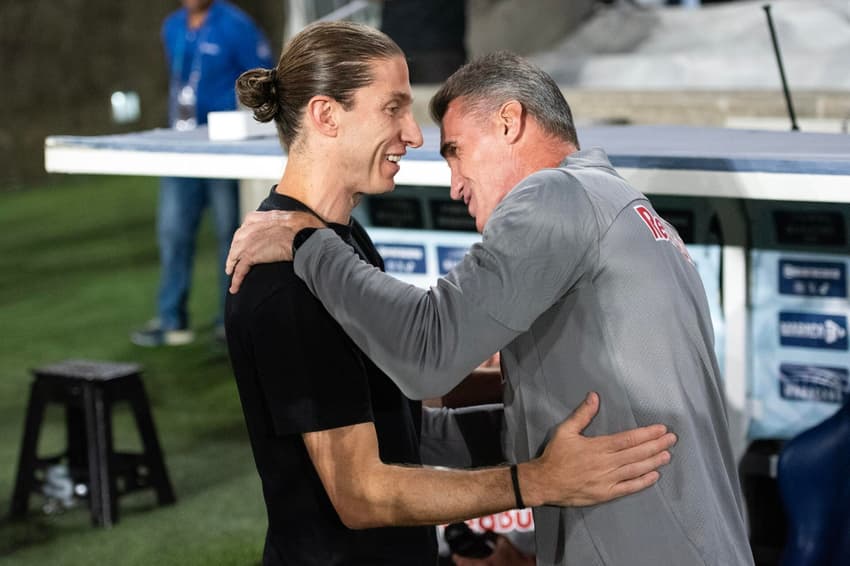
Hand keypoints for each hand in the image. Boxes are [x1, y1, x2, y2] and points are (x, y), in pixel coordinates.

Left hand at [225, 209, 323, 292]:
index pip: (247, 224)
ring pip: (235, 254)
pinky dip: (236, 279)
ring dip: (231, 264)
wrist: (305, 237)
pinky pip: (240, 269)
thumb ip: (287, 221)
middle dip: (234, 249)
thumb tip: (295, 225)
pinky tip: (234, 288)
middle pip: (238, 239)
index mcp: (264, 217)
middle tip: (233, 259)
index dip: (244, 234)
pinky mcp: (252, 255)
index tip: (244, 240)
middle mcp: (254, 227)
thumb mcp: (295, 218)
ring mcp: (251, 241)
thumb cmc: (308, 228)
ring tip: (230, 273)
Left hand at [452, 535, 533, 565]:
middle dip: (462, 564)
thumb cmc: (517, 560)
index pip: (463, 562)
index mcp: (484, 564)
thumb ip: (493, 536)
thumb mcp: (504, 543)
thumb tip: (487, 532)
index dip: (457, 558)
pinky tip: (483, 565)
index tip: (455, 556)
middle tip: (460, 560)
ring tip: (467, 564)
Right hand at [524, 392, 675, 506]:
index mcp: (598, 447)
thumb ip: (582, 414)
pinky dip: (642, 482)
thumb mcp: (565, 431)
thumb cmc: (555, 456)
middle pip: (636, 453)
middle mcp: (606, 463)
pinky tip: (654, 475)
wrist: (544, 482)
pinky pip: (628, 488)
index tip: (660, 429)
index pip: (628, 439)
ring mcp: (607, 480)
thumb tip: (594, 396)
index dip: (646, 434)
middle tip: (672, 439)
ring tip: (667, 455)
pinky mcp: (606, 494)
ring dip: (653, 462)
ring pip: (635, 469)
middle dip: (656, 445)